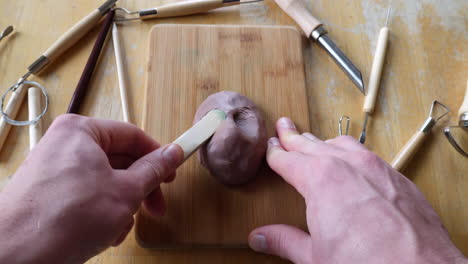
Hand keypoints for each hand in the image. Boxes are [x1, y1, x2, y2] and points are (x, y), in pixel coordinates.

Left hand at [0, 114, 182, 263]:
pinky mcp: (47, 191)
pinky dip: (100, 211)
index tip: (172, 171)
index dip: (157, 155)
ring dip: (120, 205)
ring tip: (120, 228)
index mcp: (81, 131)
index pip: (131, 135)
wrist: (16, 256)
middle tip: (155, 208)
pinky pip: (84, 193)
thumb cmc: (69, 217)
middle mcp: (64, 144)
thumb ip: (153, 170)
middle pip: (117, 160)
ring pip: (103, 180)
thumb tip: (173, 153)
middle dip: (138, 189)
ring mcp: (52, 167)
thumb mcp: (125, 192)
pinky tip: (104, 234)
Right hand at [248, 117, 466, 263]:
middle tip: (284, 126)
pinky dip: (351, 153)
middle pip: (312, 145)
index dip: (275, 153)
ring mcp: (376, 167)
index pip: (288, 159)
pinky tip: (350, 160)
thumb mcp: (315, 257)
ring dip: (323, 142)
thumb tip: (261, 237)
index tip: (270, 147)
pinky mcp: (397, 176)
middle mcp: (348, 165)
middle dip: (294, 137)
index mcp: (320, 180)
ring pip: (342, 144)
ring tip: (313, 141)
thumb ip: (285, 241)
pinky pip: (367, 154)